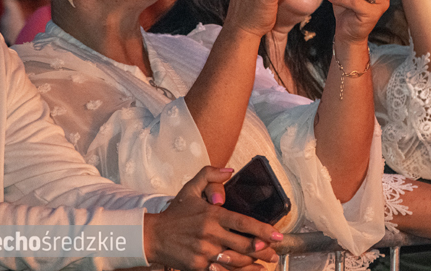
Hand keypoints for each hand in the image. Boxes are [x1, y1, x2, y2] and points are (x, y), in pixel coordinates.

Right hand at [144, 166, 280, 270]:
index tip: (278, 235)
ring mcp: (205, 252)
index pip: (244, 223)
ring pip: (236, 261)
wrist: (153, 236)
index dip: (264, 230)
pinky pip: (222, 270)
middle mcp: (211, 234)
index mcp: (213, 215)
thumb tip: (230, 170)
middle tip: (275, 252)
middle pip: (245, 245)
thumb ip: (210, 174)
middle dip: (264, 250)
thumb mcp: (190, 188)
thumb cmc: (175, 214)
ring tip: (266, 262)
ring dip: (254, 263)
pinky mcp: (198, 266)